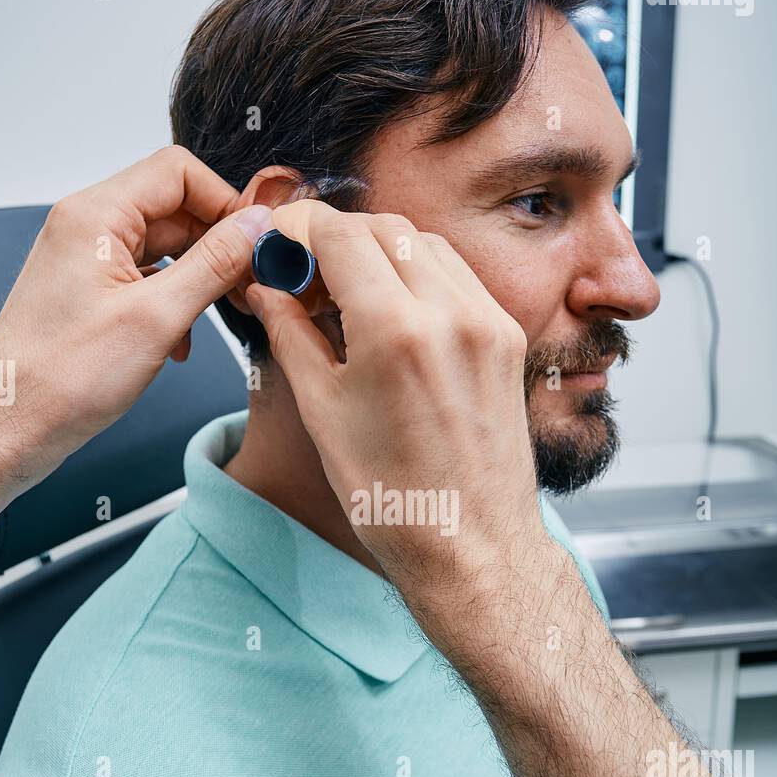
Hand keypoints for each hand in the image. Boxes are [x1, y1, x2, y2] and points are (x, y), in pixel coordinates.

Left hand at [0, 147, 270, 527]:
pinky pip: (147, 276)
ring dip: (199, 279)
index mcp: (95, 215)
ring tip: (217, 316)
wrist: (14, 425)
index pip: (178, 171)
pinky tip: (180, 341)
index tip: (255, 240)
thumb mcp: (158, 318)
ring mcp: (86, 257)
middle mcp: (87, 226)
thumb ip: (215, 264)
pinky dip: (174, 301)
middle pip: (175, 207)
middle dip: (217, 245)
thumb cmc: (63, 378)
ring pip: (165, 246)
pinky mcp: (90, 289)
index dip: (225, 201)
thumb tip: (256, 226)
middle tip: (248, 285)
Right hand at [246, 201, 548, 606]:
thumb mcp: (322, 411)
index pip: (340, 234)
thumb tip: (267, 287)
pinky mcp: (508, 339)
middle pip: (385, 229)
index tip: (279, 244)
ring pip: (426, 245)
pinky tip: (393, 312)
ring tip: (348, 294)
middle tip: (305, 271)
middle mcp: (451, 314)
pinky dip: (421, 275)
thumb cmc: (395, 498)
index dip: (299, 229)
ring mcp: (488, 323)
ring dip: (382, 251)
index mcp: (395, 330)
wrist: (472, 546)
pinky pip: (459, 277)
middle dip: (338, 237)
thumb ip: (291, 334)